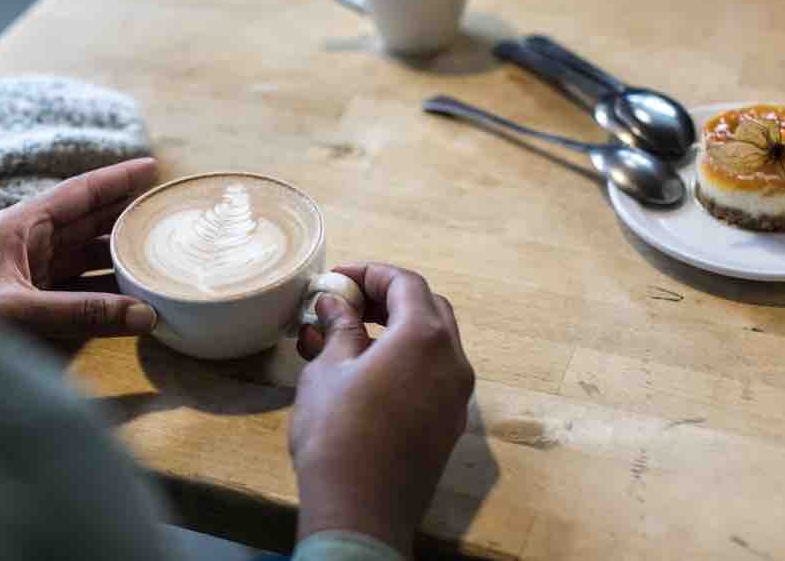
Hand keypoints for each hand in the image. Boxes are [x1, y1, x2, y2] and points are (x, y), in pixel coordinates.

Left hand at [0, 158, 158, 340]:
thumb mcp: (17, 312)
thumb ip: (82, 313)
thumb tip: (145, 314)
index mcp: (20, 226)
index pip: (79, 194)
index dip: (117, 180)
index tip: (153, 167)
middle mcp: (26, 242)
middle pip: (87, 220)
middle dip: (126, 213)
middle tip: (168, 209)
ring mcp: (26, 270)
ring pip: (83, 253)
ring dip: (117, 252)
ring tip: (158, 250)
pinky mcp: (25, 298)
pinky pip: (75, 284)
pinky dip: (103, 285)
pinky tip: (128, 291)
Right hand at [290, 263, 474, 557]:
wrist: (360, 512)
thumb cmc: (338, 433)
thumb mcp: (328, 369)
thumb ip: (339, 328)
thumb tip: (335, 304)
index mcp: (426, 337)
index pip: (406, 283)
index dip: (370, 273)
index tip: (338, 279)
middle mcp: (453, 362)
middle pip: (427, 308)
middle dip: (386, 298)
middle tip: (347, 303)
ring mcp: (456, 397)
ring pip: (432, 343)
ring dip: (394, 330)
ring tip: (345, 339)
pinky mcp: (448, 425)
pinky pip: (432, 375)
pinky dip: (404, 360)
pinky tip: (364, 373)